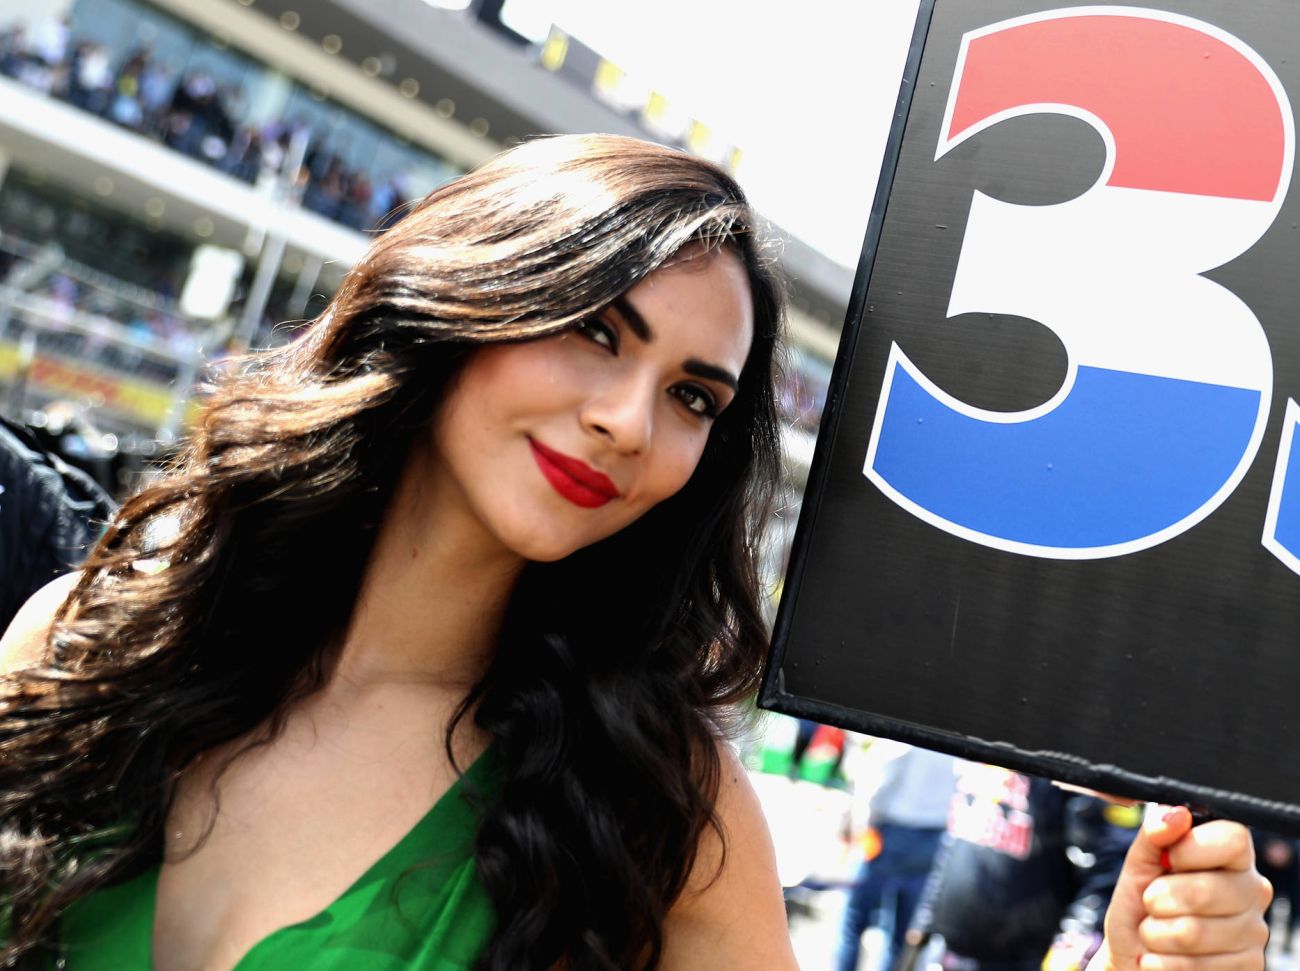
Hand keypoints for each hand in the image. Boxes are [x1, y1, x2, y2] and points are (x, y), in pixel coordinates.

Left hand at [1091, 805, 1270, 970]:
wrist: (1135, 955)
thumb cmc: (1140, 907)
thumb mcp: (1138, 865)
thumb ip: (1154, 835)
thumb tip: (1175, 813)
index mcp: (1231, 857)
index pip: (1234, 838)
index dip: (1192, 849)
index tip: (1167, 860)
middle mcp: (1252, 891)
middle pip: (1209, 890)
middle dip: (1159, 899)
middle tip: (1150, 903)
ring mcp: (1254, 932)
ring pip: (1195, 933)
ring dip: (1156, 934)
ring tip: (1153, 932)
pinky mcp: (1248, 968)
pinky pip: (1197, 966)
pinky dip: (1163, 962)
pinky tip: (1161, 957)